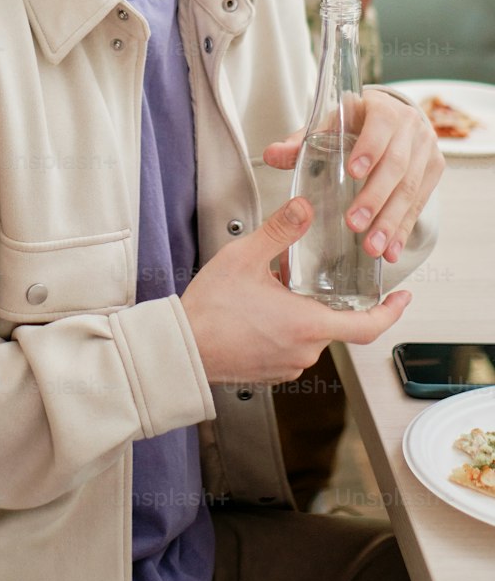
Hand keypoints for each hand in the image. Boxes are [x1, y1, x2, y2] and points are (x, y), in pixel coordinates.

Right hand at [181, 197, 411, 383]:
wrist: (179, 349)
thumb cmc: (209, 312)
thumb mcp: (245, 258)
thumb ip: (280, 231)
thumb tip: (303, 208)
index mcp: (309, 325)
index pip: (369, 325)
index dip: (392, 311)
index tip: (402, 297)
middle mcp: (304, 351)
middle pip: (332, 321)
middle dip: (320, 297)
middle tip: (296, 276)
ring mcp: (287, 365)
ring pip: (308, 334)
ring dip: (299, 312)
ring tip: (269, 291)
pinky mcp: (269, 372)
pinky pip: (289, 347)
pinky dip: (283, 328)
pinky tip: (258, 312)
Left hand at [263, 89, 443, 264]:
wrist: (393, 120)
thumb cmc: (355, 123)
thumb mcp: (329, 126)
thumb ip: (301, 142)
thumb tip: (271, 155)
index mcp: (384, 108)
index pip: (381, 125)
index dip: (369, 148)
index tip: (353, 171)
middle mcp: (411, 127)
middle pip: (397, 165)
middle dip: (375, 197)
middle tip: (353, 223)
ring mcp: (426, 150)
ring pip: (410, 189)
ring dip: (391, 221)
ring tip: (372, 247)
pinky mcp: (433, 171)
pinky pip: (419, 205)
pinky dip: (403, 230)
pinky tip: (391, 251)